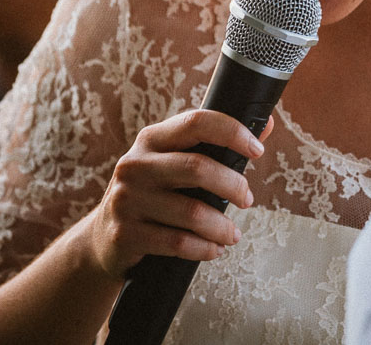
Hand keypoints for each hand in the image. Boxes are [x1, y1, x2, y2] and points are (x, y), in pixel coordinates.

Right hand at [82, 109, 272, 277]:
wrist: (103, 238)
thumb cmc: (155, 193)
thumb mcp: (176, 162)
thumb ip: (217, 144)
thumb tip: (266, 122)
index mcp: (152, 139)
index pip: (197, 122)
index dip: (233, 132)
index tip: (257, 150)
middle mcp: (134, 164)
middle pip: (198, 168)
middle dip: (234, 186)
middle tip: (247, 200)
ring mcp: (126, 200)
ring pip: (192, 212)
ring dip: (222, 226)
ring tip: (233, 234)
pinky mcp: (124, 234)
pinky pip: (178, 242)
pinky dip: (204, 248)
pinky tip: (213, 249)